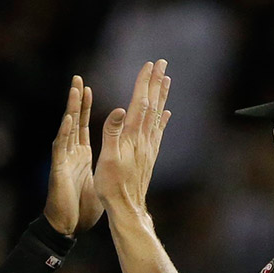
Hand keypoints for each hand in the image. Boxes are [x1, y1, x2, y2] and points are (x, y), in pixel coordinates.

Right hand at [44, 75, 97, 234]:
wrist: (69, 226)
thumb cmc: (82, 205)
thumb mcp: (95, 177)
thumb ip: (97, 160)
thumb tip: (103, 150)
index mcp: (82, 154)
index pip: (85, 124)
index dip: (87, 106)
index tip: (88, 86)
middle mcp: (73, 153)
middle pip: (76, 121)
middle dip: (78, 99)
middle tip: (78, 78)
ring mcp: (66, 159)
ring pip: (69, 129)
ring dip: (73, 109)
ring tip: (75, 89)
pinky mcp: (60, 169)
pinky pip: (63, 148)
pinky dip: (65, 133)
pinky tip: (68, 120)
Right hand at [95, 59, 171, 215]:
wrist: (127, 208)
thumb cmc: (112, 186)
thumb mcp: (107, 158)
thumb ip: (112, 132)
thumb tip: (119, 109)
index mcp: (132, 136)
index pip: (139, 103)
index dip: (144, 82)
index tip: (149, 65)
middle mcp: (144, 139)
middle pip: (152, 104)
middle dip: (156, 82)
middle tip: (162, 63)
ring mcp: (149, 147)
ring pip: (157, 115)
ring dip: (160, 95)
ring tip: (166, 80)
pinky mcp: (149, 156)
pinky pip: (158, 131)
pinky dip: (162, 118)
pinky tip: (166, 113)